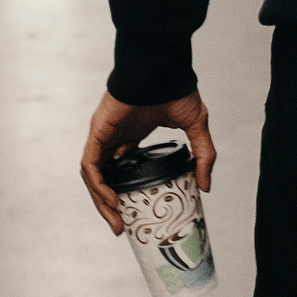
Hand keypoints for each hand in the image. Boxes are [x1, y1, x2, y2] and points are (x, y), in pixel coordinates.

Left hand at [79, 87, 214, 234]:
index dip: (126, 191)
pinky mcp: (98, 131)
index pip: (123, 168)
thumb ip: (203, 155)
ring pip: (95, 175)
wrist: (161, 69)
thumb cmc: (176, 88)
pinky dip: (97, 184)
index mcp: (134, 134)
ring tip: (116, 222)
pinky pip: (90, 163)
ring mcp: (105, 134)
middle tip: (123, 228)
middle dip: (111, 204)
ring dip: (101, 200)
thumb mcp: (196, 127)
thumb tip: (206, 186)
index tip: (135, 213)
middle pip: (106, 177)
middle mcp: (116, 136)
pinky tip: (110, 200)